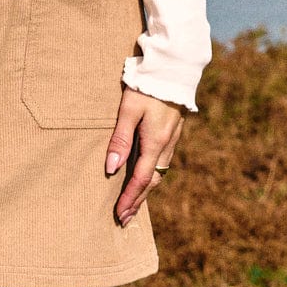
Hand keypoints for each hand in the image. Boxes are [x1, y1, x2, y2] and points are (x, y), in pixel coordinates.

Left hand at [104, 88, 185, 226]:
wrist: (175, 68)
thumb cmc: (147, 86)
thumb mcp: (128, 111)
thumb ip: (120, 139)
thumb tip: (111, 169)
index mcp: (156, 142)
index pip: (140, 179)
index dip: (129, 198)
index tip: (119, 214)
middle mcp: (167, 145)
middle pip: (151, 181)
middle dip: (138, 201)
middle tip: (124, 219)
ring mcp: (172, 140)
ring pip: (159, 173)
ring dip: (145, 191)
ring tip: (133, 204)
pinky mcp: (172, 133)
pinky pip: (162, 162)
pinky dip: (151, 177)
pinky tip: (144, 180)